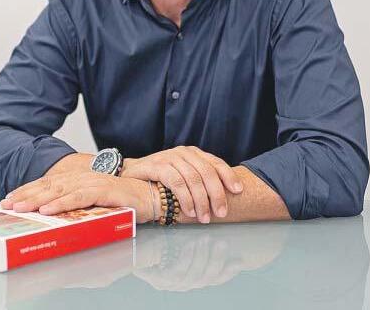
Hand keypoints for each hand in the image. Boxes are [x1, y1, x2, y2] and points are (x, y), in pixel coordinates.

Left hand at [0, 171, 154, 222]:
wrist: (150, 194)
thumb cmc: (123, 200)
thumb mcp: (93, 203)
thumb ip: (75, 205)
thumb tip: (52, 215)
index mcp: (77, 179)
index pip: (47, 184)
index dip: (27, 190)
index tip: (9, 198)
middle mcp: (82, 178)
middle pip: (47, 186)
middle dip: (25, 195)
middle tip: (7, 204)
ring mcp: (92, 182)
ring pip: (58, 190)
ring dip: (37, 199)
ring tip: (20, 207)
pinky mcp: (103, 191)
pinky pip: (77, 198)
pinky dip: (61, 203)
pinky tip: (47, 209)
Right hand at [120, 146, 242, 223]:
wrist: (131, 174)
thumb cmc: (160, 179)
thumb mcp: (183, 176)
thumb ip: (199, 182)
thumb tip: (221, 200)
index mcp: (193, 153)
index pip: (215, 162)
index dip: (228, 176)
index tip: (238, 191)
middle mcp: (183, 153)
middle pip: (207, 172)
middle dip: (216, 194)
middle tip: (220, 213)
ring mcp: (169, 157)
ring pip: (193, 179)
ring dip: (201, 201)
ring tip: (204, 217)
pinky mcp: (157, 165)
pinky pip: (176, 182)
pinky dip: (185, 198)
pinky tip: (189, 210)